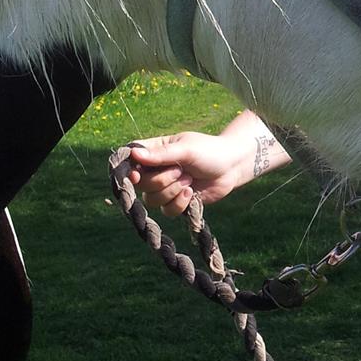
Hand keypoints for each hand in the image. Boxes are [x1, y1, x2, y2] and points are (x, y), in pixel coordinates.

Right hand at [126, 130, 252, 215]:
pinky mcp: (176, 202)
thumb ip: (161, 155)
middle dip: (161, 181)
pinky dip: (180, 203)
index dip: (129, 170)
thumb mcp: (186, 149)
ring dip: (172, 192)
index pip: (130, 160)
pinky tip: (192, 193)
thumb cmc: (209, 151)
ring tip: (189, 180)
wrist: (232, 167)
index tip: (137, 175)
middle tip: (180, 171)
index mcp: (154, 151)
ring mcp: (165, 187)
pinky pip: (167, 211)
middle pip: (140, 184)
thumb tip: (134, 155)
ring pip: (152, 200)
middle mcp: (155, 170)